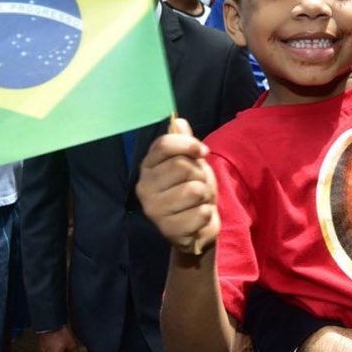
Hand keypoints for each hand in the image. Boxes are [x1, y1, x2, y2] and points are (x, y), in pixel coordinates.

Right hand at [137, 118, 220, 253]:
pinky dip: (206, 214)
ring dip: (205, 195)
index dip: (187, 144)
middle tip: (198, 184)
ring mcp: (154, 211)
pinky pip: (201, 212)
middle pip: (181, 166)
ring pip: (194, 190)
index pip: (163, 145)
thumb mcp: (191, 163)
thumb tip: (178, 121)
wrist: (197, 227)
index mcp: (147, 167)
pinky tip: (197, 217)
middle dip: (199, 174)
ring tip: (198, 201)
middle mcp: (144, 188)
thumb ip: (185, 144)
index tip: (203, 151)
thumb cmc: (192, 190)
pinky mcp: (168, 230)